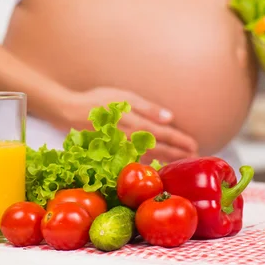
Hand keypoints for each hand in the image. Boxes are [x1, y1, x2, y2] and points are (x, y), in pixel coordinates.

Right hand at [65, 87, 198, 163]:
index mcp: (135, 123)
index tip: (194, 145)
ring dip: (167, 161)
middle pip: (160, 148)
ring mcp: (122, 150)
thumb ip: (147, 108)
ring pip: (150, 157)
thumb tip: (169, 118)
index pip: (163, 133)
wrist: (69, 113)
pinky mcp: (113, 155)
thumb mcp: (123, 96)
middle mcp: (131, 139)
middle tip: (195, 158)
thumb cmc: (98, 101)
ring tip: (182, 163)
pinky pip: (136, 162)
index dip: (179, 140)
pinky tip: (159, 168)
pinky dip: (150, 166)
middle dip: (178, 154)